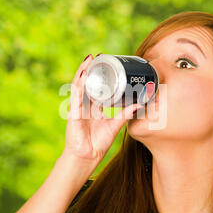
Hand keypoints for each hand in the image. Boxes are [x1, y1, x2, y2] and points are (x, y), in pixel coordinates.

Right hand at [62, 53, 141, 168]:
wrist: (87, 157)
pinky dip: (79, 82)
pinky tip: (83, 73)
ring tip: (90, 58)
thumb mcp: (115, 126)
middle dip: (92, 68)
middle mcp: (85, 105)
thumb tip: (139, 104)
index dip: (101, 76)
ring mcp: (78, 107)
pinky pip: (76, 94)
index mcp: (94, 108)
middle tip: (100, 56)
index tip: (108, 64)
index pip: (97, 88)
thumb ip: (124, 115)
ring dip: (84, 70)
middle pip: (87, 82)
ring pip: (80, 84)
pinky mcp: (73, 111)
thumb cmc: (98, 144)